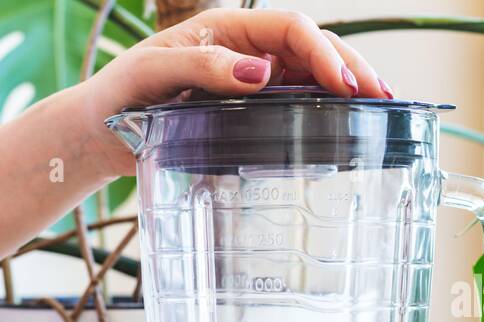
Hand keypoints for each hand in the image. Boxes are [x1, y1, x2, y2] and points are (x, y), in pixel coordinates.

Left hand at [76, 8, 391, 177]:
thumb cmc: (121, 93)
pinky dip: (323, 115)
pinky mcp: (248, 114)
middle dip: (351, 68)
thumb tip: (261, 74)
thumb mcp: (155, 73)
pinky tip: (345, 131)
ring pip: (311, 78)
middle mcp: (246, 52)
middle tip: (383, 97)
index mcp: (228, 30)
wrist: (100, 130)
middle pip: (313, 49)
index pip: (291, 29)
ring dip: (346, 90)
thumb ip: (203, 69)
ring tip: (379, 110)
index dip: (322, 52)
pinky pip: (294, 107)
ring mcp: (251, 83)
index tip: (343, 83)